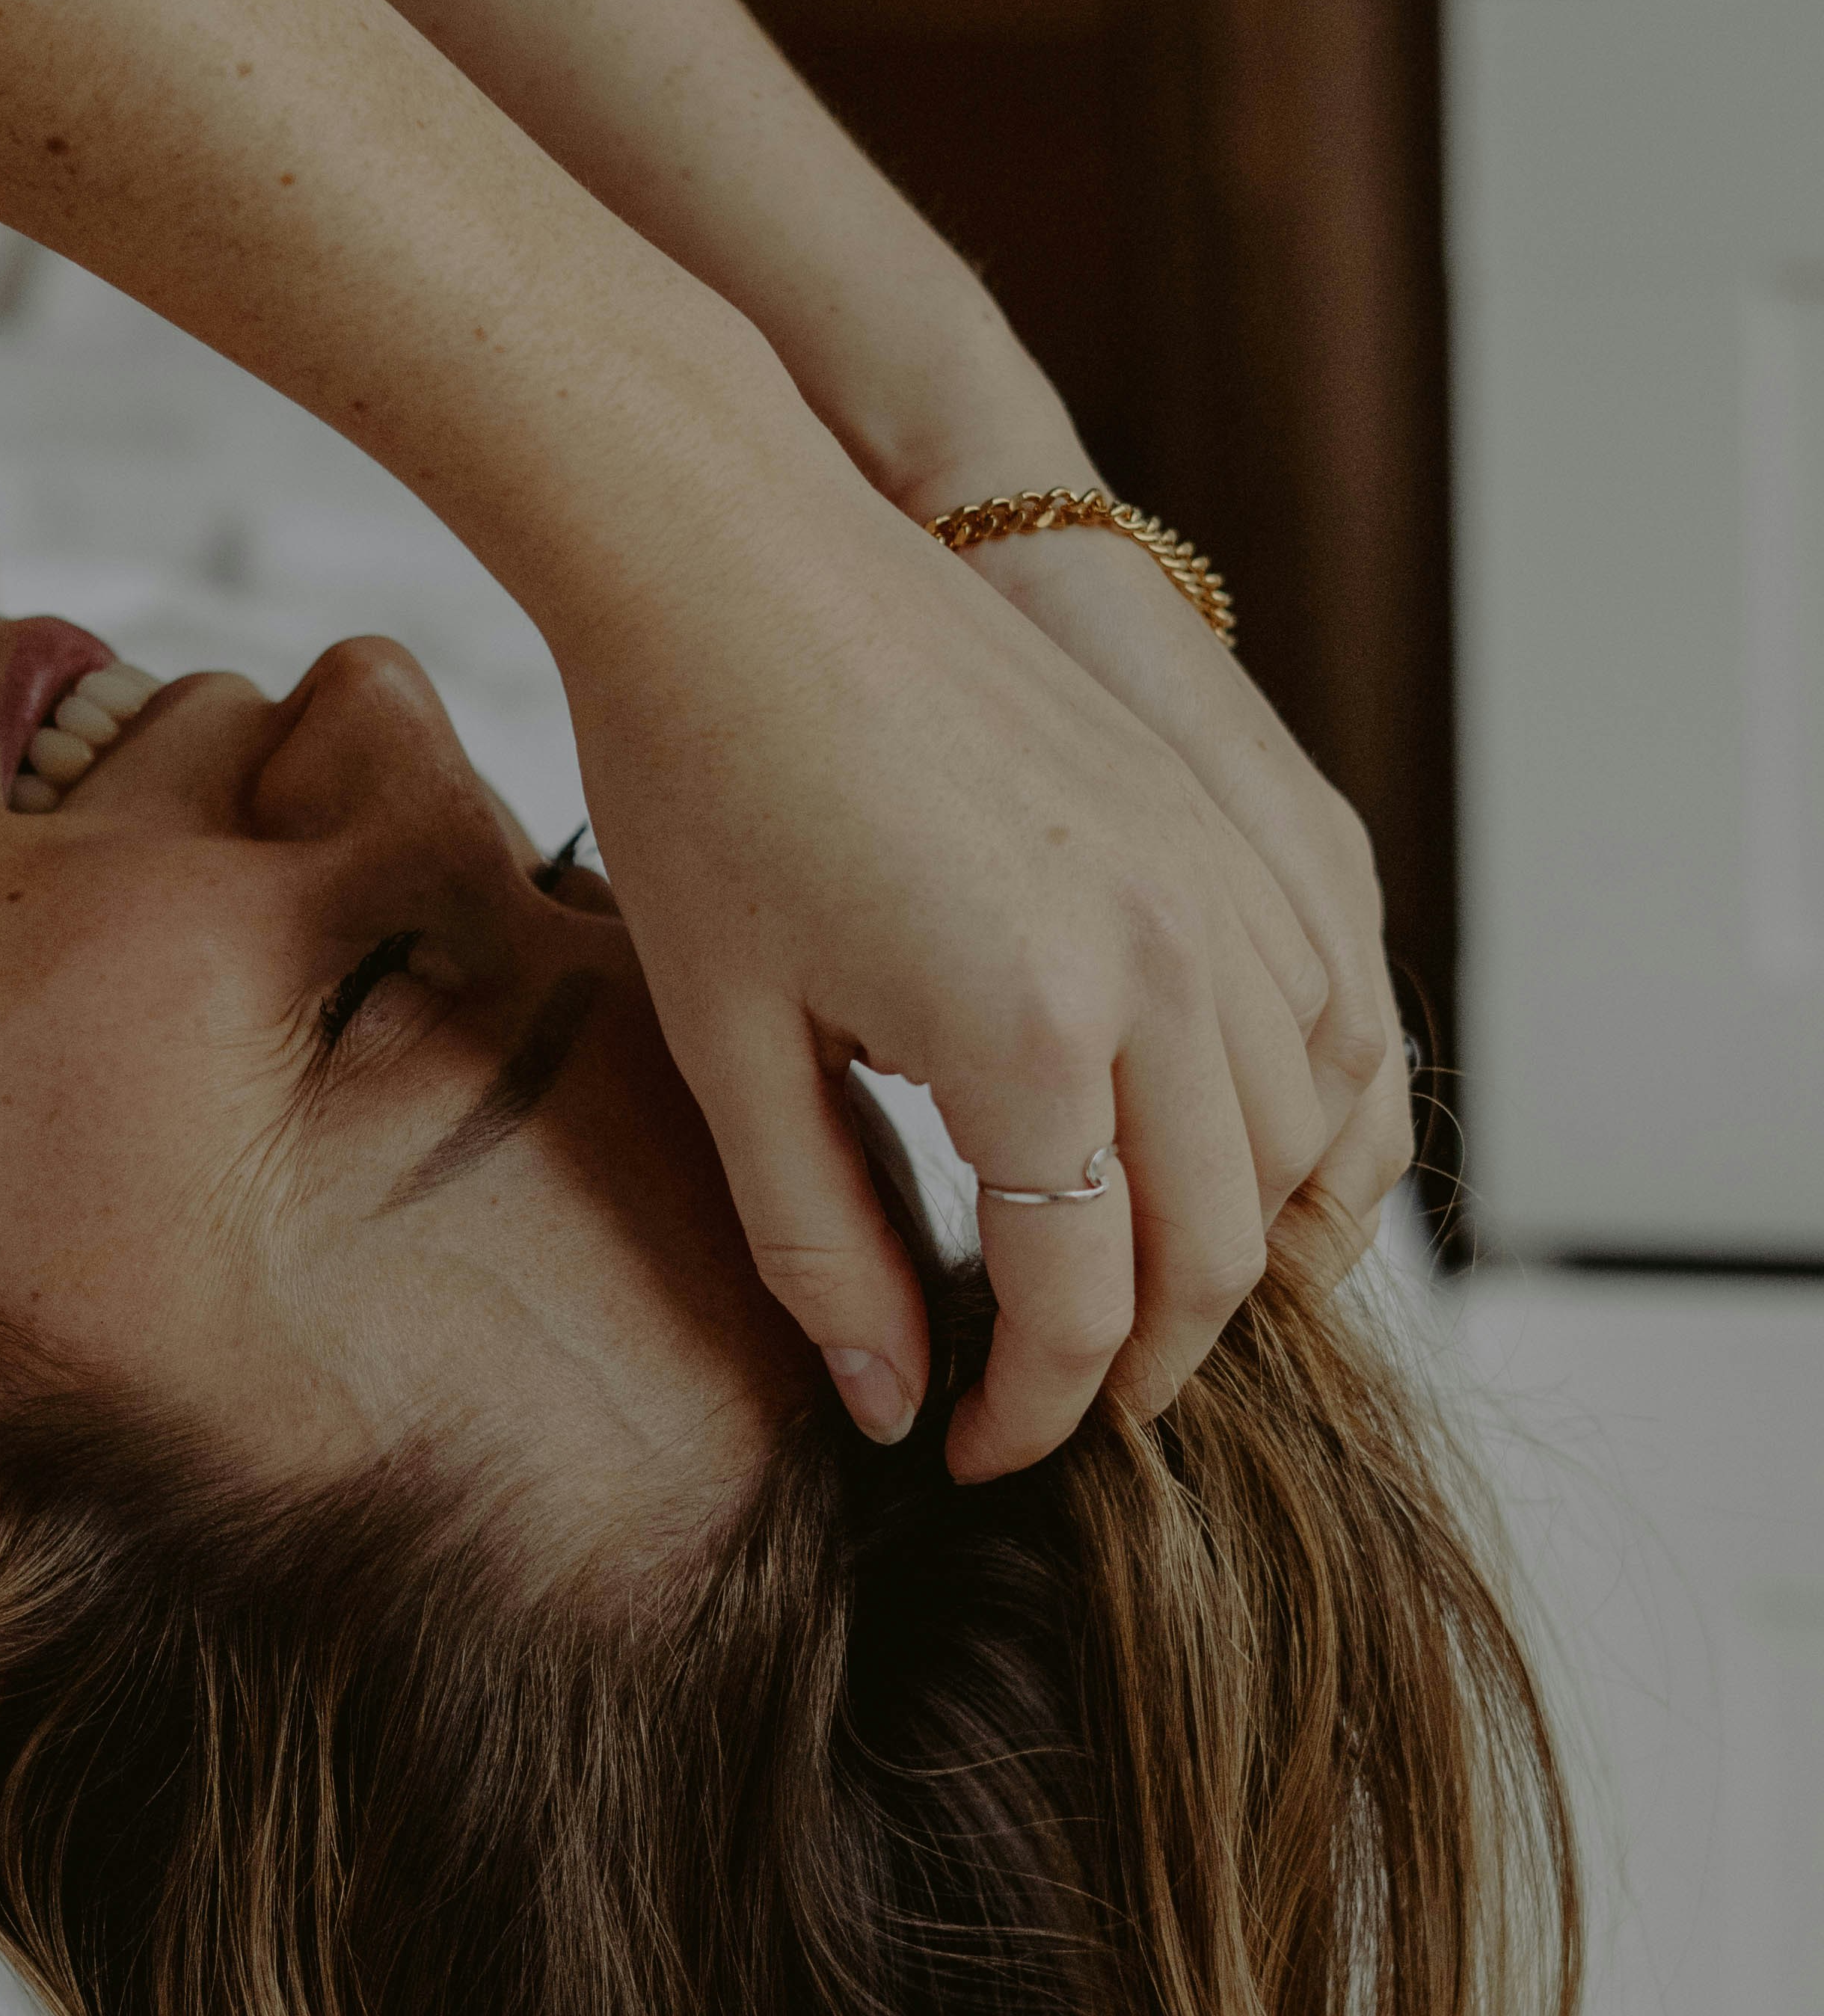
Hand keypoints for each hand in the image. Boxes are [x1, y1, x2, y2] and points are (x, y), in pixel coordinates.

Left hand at [554, 426, 1347, 1481]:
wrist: (736, 556)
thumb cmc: (699, 784)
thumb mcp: (729, 1048)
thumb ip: (822, 1243)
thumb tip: (894, 1405)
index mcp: (1026, 1034)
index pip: (1082, 1306)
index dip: (1034, 1414)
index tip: (973, 1459)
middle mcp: (1156, 962)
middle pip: (1222, 1244)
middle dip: (1148, 1363)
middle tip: (1061, 1410)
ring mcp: (1209, 883)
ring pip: (1296, 1141)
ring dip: (1230, 1247)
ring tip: (1125, 1306)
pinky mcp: (1218, 823)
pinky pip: (1316, 1018)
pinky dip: (1280, 1118)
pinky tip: (1190, 1157)